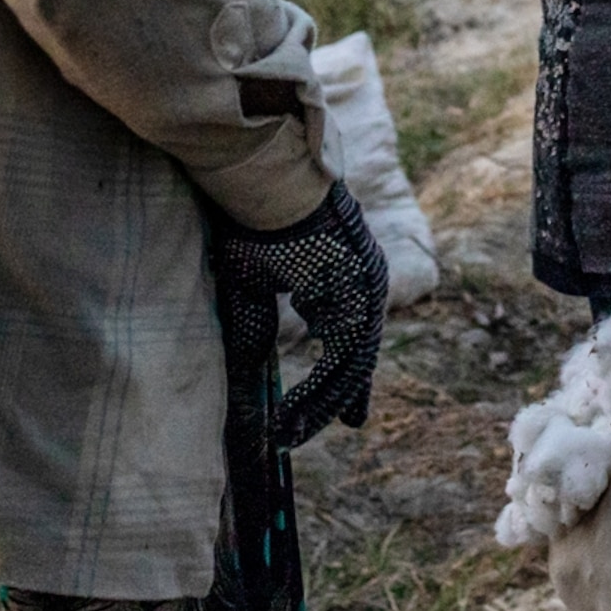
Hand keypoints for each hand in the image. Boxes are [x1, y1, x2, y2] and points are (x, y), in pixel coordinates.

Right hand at [227, 185, 391, 448]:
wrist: (265, 178)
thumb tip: (246, 377)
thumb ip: (255, 330)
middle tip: (319, 432)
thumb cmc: (254, 223)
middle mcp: (364, 283)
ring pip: (351, 361)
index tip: (351, 415)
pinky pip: (341, 352)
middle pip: (356, 356)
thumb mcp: (251, 288)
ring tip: (293, 432)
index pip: (353, 339)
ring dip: (321, 402)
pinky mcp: (356, 289)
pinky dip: (319, 386)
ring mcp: (364, 285)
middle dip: (337, 398)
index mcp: (346, 278)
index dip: (348, 379)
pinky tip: (296, 411)